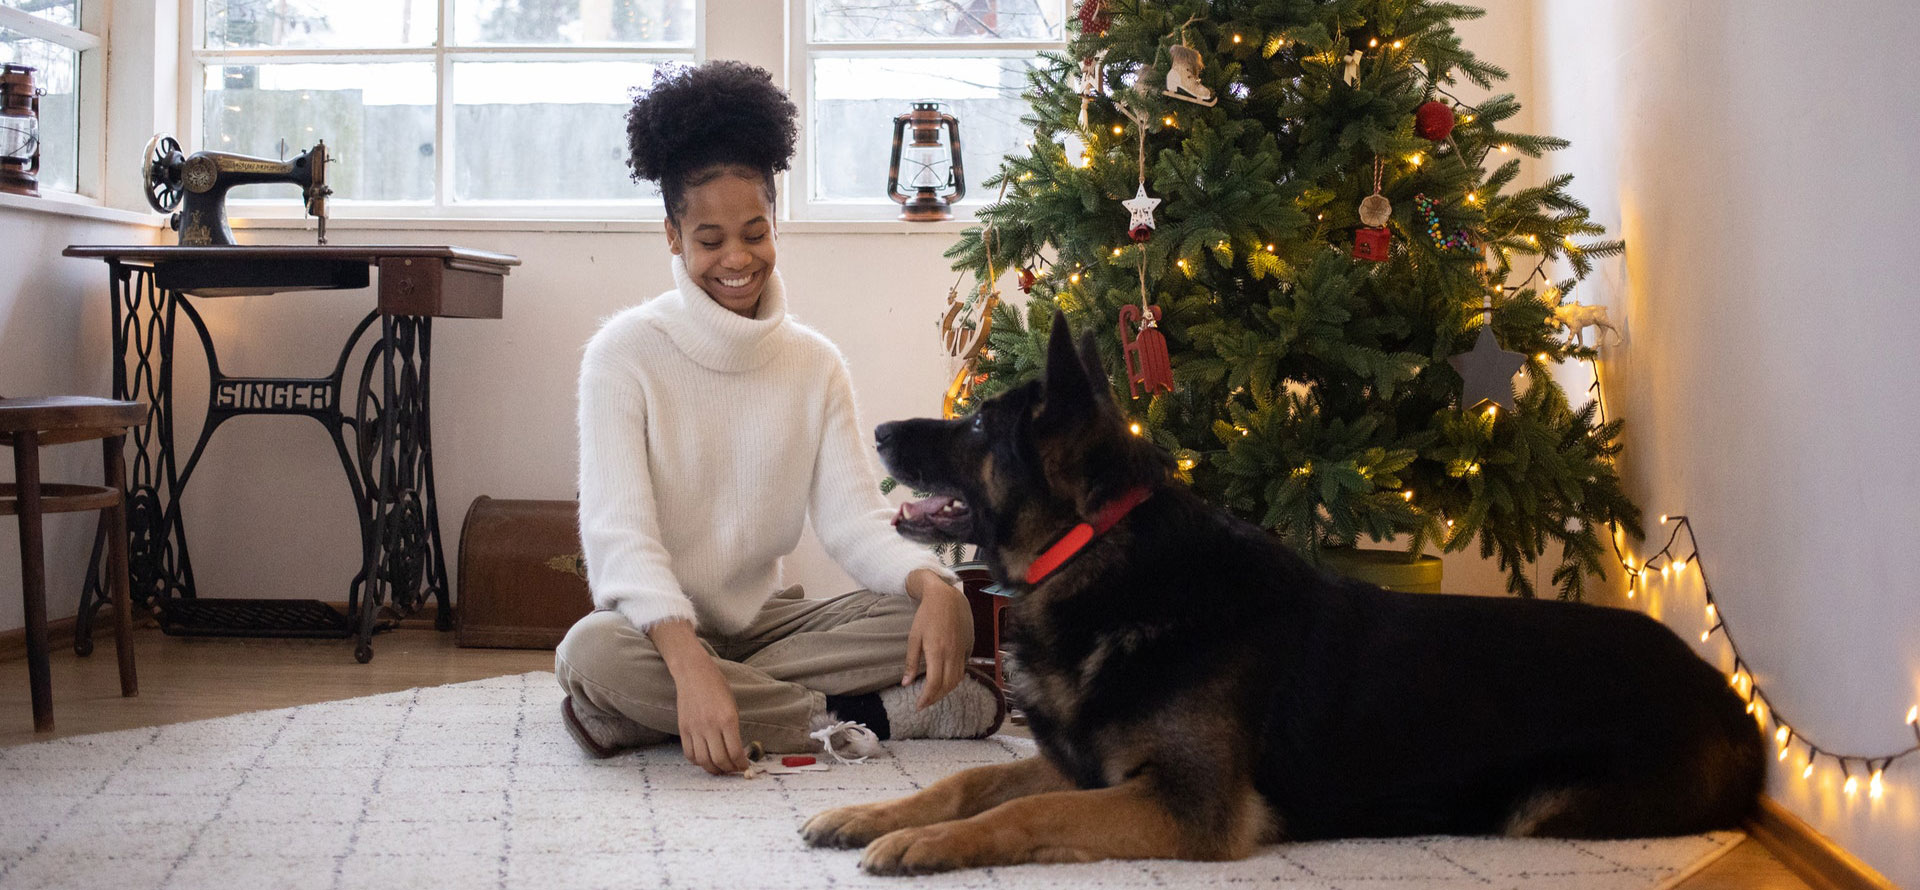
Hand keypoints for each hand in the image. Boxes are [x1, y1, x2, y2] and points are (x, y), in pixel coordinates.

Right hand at [671, 655, 751, 774]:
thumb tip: (737, 751)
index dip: (741, 764)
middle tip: (733, 769)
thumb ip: (733, 729)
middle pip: (720, 760)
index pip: (735, 752)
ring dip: (714, 769)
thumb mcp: (732, 706)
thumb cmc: (717, 687)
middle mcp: (710, 726)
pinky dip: (698, 762)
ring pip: (704, 761)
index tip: (744, 766)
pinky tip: (705, 759)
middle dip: (729, 769)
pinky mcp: (683, 729)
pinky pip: (689, 754)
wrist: (694, 673)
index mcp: (727, 719)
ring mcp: (695, 728)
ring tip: (720, 768)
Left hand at [903, 570, 974, 708]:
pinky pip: (963, 670)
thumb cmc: (926, 615)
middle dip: (935, 698)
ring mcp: (961, 651)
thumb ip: (911, 662)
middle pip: (947, 685)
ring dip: (946, 691)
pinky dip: (955, 680)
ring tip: (934, 695)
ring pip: (957, 680)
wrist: (946, 597)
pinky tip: (946, 681)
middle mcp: (951, 654)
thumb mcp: (914, 638)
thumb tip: (906, 683)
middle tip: (924, 703)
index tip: (918, 706)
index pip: (934, 683)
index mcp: (937, 652)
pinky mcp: (967, 647)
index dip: (927, 698)